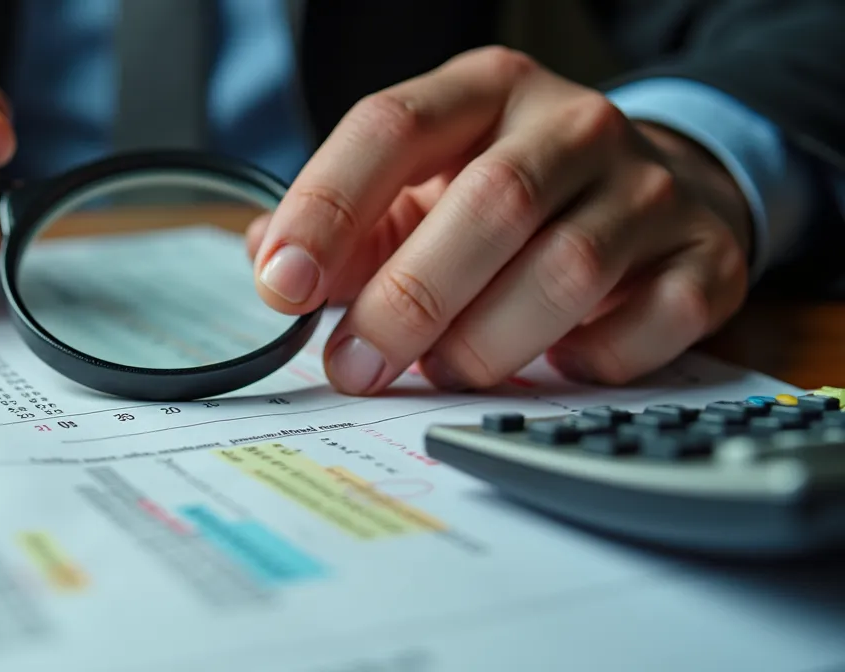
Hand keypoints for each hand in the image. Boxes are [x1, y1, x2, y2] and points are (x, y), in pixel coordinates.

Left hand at [248, 46, 751, 393]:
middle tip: (356, 365)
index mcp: (484, 91)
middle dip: (408, 300)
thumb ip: (349, 230)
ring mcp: (650, 187)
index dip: (327, 207)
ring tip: (443, 370)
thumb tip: (275, 267)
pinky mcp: (708, 255)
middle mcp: (571, 124)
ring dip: (485, 344)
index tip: (281, 284)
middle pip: (491, 205)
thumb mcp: (423, 188)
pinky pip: (647, 324)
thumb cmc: (513, 193)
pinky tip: (553, 365)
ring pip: (566, 272)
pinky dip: (589, 362)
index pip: (391, 126)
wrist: (657, 187)